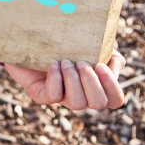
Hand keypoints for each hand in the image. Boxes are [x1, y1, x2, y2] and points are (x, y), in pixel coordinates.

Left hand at [3, 52, 125, 111]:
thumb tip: (114, 60)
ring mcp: (61, 98)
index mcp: (96, 85)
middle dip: (92, 82)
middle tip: (81, 63)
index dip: (112, 86)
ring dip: (73, 81)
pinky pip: (53, 96)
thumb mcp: (89, 43)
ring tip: (65, 62)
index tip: (100, 65)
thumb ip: (106, 50)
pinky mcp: (42, 95)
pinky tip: (52, 64)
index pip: (115, 100)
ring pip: (77, 103)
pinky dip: (55, 79)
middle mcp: (81, 95)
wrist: (29, 40)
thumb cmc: (63, 41)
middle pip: (99, 103)